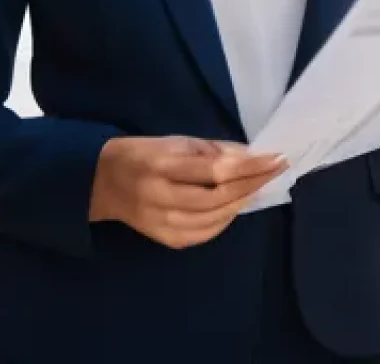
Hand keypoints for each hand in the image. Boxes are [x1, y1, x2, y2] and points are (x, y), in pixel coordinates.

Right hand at [89, 135, 287, 249]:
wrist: (102, 182)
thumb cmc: (143, 153)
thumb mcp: (176, 141)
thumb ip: (212, 150)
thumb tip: (251, 155)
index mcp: (163, 165)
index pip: (217, 169)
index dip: (250, 166)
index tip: (276, 158)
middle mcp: (161, 197)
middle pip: (219, 196)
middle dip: (253, 183)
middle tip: (276, 171)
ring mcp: (161, 222)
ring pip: (214, 218)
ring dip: (243, 201)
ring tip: (260, 186)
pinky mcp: (164, 238)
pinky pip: (203, 234)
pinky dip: (225, 221)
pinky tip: (235, 206)